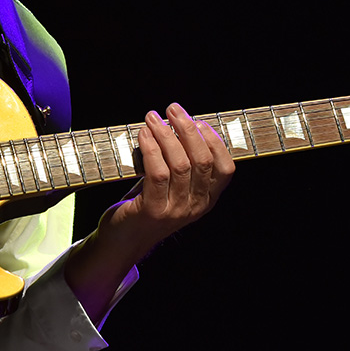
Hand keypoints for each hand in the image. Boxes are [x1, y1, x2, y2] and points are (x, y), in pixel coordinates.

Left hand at [65, 102, 233, 320]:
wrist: (123, 241)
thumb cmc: (147, 204)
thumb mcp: (173, 187)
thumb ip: (183, 162)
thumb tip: (182, 122)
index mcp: (207, 199)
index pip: (226, 169)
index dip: (215, 141)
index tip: (198, 121)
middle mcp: (196, 206)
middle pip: (202, 160)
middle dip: (187, 129)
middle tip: (173, 109)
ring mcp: (176, 210)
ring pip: (179, 163)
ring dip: (165, 134)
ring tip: (153, 118)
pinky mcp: (154, 211)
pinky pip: (157, 172)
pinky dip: (151, 148)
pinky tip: (143, 135)